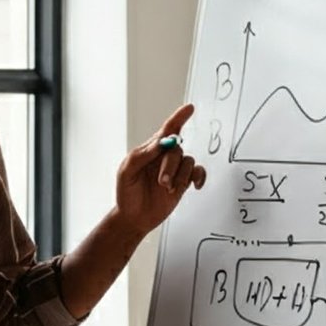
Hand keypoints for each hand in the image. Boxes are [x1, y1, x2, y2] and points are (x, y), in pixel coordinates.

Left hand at [113, 104, 207, 237]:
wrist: (134, 218)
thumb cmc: (127, 193)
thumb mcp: (127, 172)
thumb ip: (142, 155)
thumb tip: (162, 142)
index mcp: (149, 150)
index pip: (166, 131)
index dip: (178, 118)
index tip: (189, 108)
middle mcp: (163, 157)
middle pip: (176, 148)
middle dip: (170, 165)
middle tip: (162, 182)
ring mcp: (175, 170)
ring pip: (188, 161)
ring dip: (180, 175)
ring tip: (167, 189)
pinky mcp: (183, 182)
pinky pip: (198, 172)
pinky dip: (199, 177)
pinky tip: (195, 185)